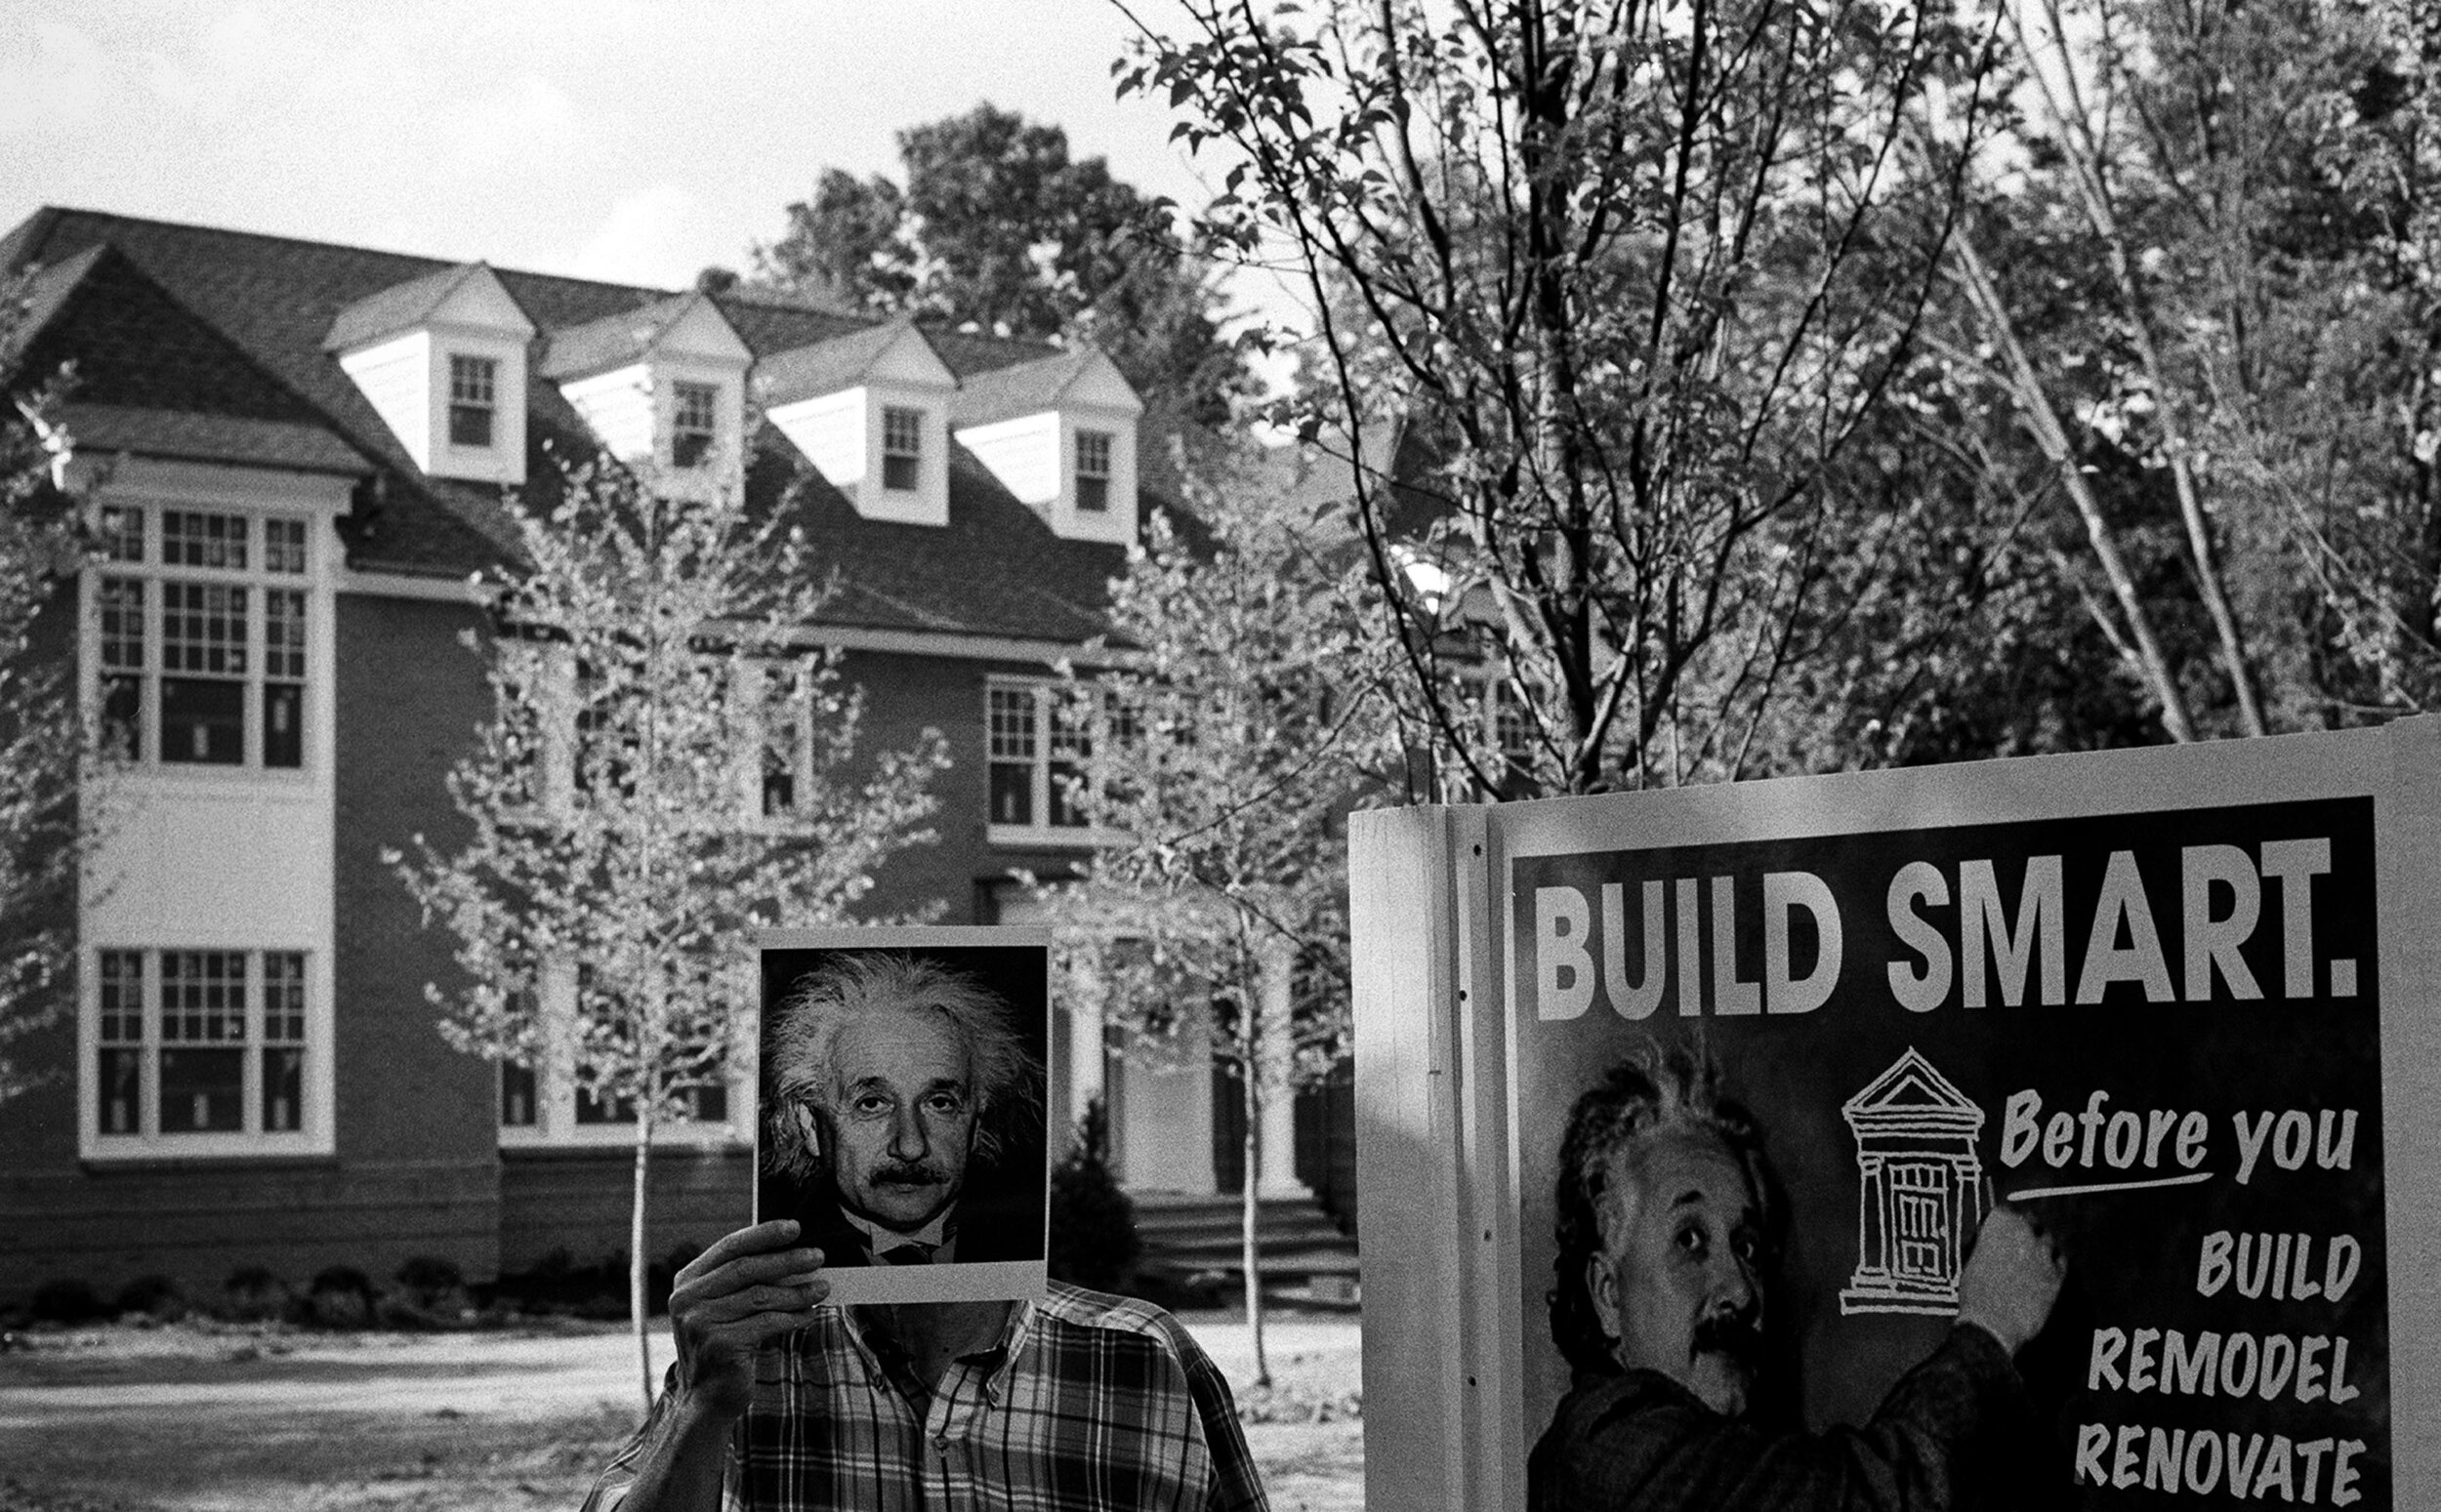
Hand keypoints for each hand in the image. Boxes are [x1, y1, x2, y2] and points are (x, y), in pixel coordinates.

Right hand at [668, 1220, 828, 1419]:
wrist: (707, 1398)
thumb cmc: (724, 1344)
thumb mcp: (724, 1307)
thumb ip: (746, 1281)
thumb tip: (795, 1255)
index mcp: (687, 1281)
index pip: (729, 1247)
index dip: (763, 1234)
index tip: (794, 1227)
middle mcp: (687, 1299)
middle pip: (746, 1269)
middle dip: (787, 1260)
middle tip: (818, 1256)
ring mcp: (700, 1323)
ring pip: (761, 1296)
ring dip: (797, 1291)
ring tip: (822, 1288)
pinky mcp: (720, 1345)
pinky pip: (767, 1322)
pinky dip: (793, 1317)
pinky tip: (808, 1315)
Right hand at [1956, 1204, 2064, 1355]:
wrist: (1993, 1326)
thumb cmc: (1976, 1296)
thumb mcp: (1970, 1261)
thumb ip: (1986, 1245)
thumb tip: (1991, 1243)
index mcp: (2000, 1224)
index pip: (2004, 1211)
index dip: (2000, 1221)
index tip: (1998, 1228)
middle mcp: (2026, 1234)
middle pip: (2030, 1221)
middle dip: (2023, 1229)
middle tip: (2015, 1242)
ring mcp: (2044, 1255)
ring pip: (2048, 1240)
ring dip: (2039, 1245)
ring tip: (2030, 1257)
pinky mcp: (2058, 1276)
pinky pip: (2061, 1261)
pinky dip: (2053, 1263)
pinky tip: (2043, 1271)